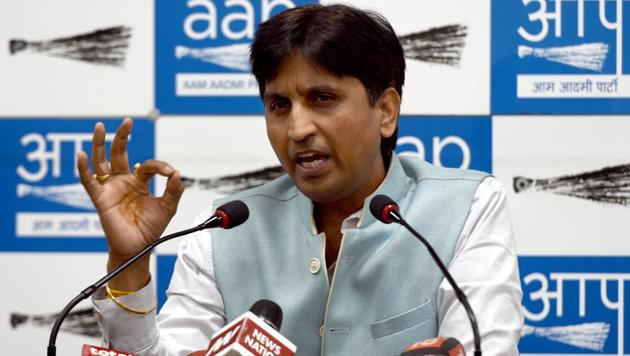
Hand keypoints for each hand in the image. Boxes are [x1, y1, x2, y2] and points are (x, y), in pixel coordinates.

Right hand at [77, 117, 184, 289]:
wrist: (139, 248)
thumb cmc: (151, 229)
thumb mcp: (168, 207)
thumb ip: (174, 190)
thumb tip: (176, 172)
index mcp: (139, 182)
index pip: (147, 165)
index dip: (159, 166)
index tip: (170, 173)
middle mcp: (123, 182)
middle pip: (119, 153)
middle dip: (122, 137)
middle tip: (127, 122)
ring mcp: (110, 189)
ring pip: (101, 162)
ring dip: (99, 144)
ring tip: (99, 126)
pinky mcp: (101, 199)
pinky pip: (89, 181)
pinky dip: (83, 168)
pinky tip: (82, 154)